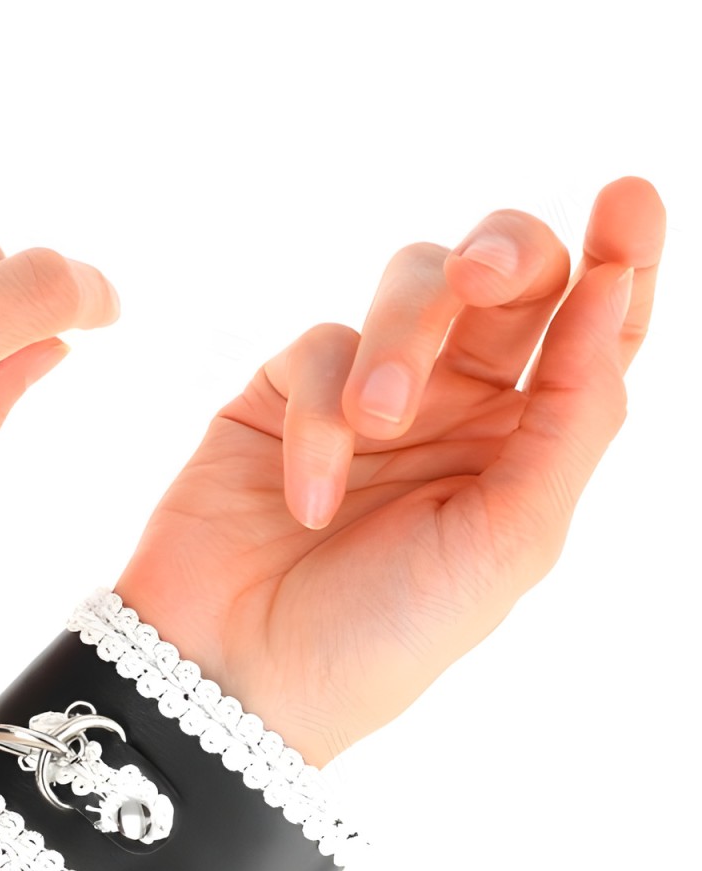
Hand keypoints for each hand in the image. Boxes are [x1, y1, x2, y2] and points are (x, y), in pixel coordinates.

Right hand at [114, 176, 664, 767]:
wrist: (238, 674)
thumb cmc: (385, 631)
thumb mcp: (508, 542)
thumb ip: (570, 418)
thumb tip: (613, 293)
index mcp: (528, 444)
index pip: (593, 332)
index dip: (622, 260)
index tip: (632, 196)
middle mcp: (457, 405)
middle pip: (506, 277)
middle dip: (508, 254)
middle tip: (488, 276)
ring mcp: (368, 391)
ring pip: (410, 286)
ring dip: (401, 342)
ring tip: (381, 424)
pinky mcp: (282, 391)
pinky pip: (318, 347)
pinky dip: (319, 414)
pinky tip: (309, 493)